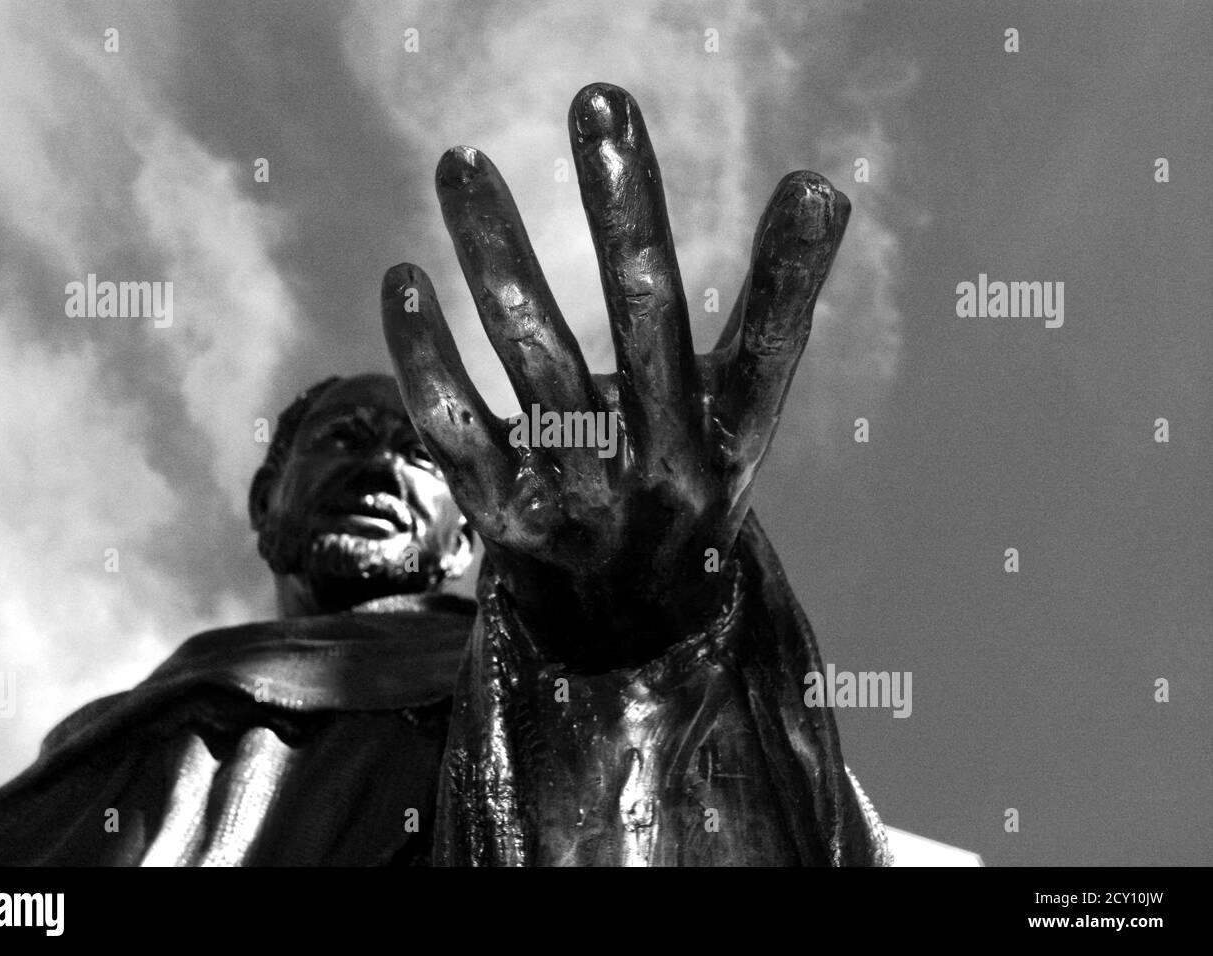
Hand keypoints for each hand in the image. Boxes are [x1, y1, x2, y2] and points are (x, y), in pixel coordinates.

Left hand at [382, 83, 849, 669]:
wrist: (626, 630)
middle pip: (649, 320)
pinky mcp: (507, 517)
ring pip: (534, 354)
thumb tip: (825, 183)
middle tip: (599, 97)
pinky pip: (456, 428)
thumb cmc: (687, 487)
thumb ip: (777, 309)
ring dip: (497, 251)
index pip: (770, 344)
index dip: (789, 267)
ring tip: (462, 160)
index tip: (811, 183)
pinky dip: (425, 356)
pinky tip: (405, 279)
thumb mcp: (739, 416)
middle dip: (627, 206)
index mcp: (730, 439)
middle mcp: (664, 463)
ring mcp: (582, 492)